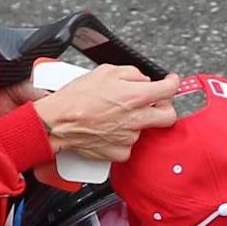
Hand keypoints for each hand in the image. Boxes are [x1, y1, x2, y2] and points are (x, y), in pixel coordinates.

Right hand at [32, 66, 181, 165]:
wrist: (54, 123)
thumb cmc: (74, 98)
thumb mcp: (105, 72)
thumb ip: (132, 74)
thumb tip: (143, 79)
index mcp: (136, 96)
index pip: (170, 89)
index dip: (172, 82)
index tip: (170, 82)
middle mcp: (136, 118)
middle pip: (169, 116)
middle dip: (164, 108)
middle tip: (152, 104)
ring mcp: (128, 137)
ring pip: (144, 130)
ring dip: (136, 123)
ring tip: (115, 117)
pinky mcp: (118, 152)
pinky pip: (128, 146)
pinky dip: (121, 139)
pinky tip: (108, 131)